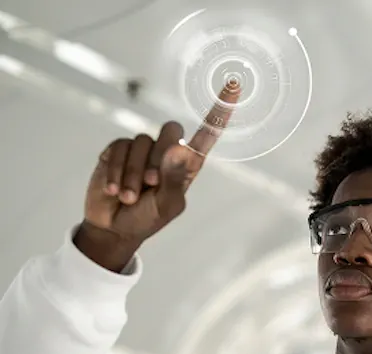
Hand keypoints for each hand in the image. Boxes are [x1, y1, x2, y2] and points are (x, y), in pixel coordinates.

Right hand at [75, 81, 240, 270]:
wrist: (114, 227)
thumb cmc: (147, 218)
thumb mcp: (166, 206)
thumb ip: (174, 179)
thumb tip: (180, 148)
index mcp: (188, 165)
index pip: (208, 132)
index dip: (220, 110)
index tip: (235, 85)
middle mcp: (167, 151)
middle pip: (170, 129)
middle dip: (158, 159)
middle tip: (151, 184)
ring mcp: (143, 149)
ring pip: (141, 141)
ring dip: (133, 174)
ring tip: (129, 196)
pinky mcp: (118, 150)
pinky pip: (118, 148)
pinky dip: (115, 172)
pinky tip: (113, 190)